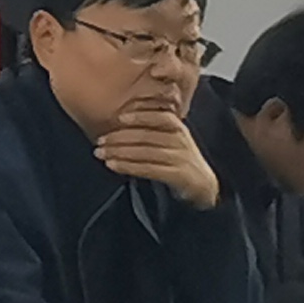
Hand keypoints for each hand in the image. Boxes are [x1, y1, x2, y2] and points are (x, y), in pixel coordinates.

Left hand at [96, 106, 220, 208]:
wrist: (204, 187)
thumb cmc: (179, 161)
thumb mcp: (171, 142)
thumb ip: (151, 131)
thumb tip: (118, 124)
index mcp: (178, 130)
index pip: (161, 117)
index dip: (141, 115)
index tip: (120, 117)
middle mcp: (181, 142)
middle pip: (147, 135)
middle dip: (119, 137)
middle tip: (100, 140)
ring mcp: (181, 159)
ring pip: (145, 152)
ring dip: (119, 152)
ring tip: (100, 153)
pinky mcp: (178, 176)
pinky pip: (149, 169)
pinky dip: (128, 166)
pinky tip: (112, 165)